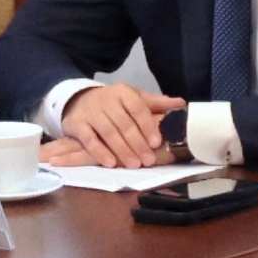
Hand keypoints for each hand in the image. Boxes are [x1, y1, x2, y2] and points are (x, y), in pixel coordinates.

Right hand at [53, 80, 171, 166]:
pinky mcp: (77, 125)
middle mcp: (106, 100)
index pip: (137, 108)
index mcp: (123, 93)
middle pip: (123, 123)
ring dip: (122, 150)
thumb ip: (155, 103)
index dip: (147, 125)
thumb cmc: (113, 103)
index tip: (156, 142)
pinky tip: (111, 163)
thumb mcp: (133, 98)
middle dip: (137, 143)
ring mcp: (90, 112)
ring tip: (134, 165)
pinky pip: (89, 140)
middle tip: (148, 160)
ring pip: (108, 133)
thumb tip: (181, 103)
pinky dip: (100, 152)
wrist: (77, 100)